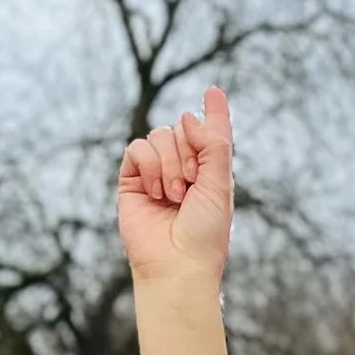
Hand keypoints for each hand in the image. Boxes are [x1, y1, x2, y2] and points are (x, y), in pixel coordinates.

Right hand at [117, 86, 234, 289]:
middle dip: (187, 151)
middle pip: (181, 128)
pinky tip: (155, 192)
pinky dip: (148, 165)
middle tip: (191, 183)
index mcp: (211, 172)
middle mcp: (184, 169)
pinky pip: (136, 149)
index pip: (212, 135)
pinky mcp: (132, 180)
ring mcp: (157, 173)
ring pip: (159, 135)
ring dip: (168, 162)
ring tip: (174, 195)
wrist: (177, 263)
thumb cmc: (205, 233)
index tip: (213, 91)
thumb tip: (188, 117)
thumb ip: (213, 146)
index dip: (214, 113)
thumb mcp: (221, 186)